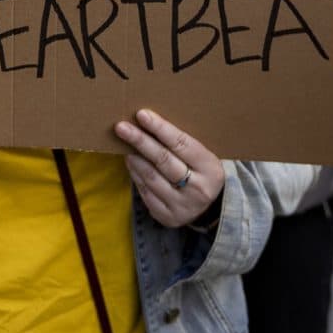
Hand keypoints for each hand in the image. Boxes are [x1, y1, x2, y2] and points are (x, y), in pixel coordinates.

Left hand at [114, 108, 225, 229]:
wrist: (211, 208)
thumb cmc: (200, 172)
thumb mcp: (202, 157)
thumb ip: (180, 143)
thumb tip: (147, 120)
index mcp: (210, 169)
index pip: (182, 144)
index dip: (160, 128)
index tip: (141, 115)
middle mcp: (198, 189)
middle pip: (164, 160)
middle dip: (140, 141)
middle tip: (122, 127)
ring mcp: (182, 206)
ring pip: (152, 178)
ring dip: (134, 159)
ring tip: (123, 144)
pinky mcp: (168, 217)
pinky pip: (146, 193)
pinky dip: (136, 175)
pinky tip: (131, 163)